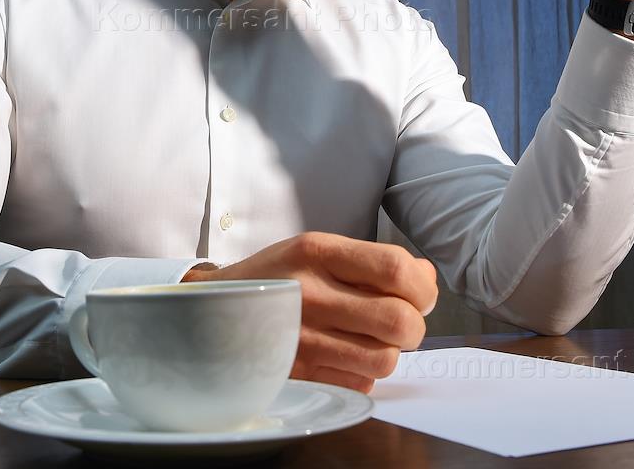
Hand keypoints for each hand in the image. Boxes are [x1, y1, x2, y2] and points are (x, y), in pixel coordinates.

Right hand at [182, 232, 437, 392]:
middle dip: (413, 327)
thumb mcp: (316, 251)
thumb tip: (426, 279)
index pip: (396, 267)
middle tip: (399, 323)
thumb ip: (372, 262)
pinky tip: (342, 357)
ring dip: (387, 354)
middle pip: (400, 321)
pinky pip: (358, 383)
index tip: (419, 295)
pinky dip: (361, 375)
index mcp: (316, 251)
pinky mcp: (296, 374)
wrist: (208, 312)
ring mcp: (300, 337)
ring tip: (369, 341)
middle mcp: (308, 292)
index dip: (422, 288)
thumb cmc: (274, 278)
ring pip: (384, 360)